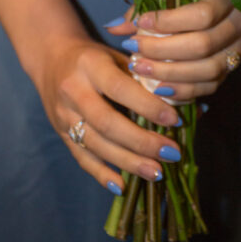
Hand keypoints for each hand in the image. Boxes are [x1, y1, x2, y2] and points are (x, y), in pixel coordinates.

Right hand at [34, 32, 182, 194]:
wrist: (51, 55)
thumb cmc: (96, 56)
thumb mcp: (118, 55)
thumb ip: (147, 78)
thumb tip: (189, 102)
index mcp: (90, 65)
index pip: (120, 89)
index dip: (148, 106)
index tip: (176, 120)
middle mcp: (73, 91)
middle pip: (107, 123)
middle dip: (141, 142)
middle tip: (171, 153)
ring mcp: (63, 115)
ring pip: (95, 144)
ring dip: (128, 162)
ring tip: (156, 172)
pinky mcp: (60, 133)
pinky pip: (81, 157)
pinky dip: (102, 174)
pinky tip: (123, 186)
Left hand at [108, 0, 240, 100]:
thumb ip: (151, 3)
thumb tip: (115, 27)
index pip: (202, 14)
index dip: (169, 21)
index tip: (140, 23)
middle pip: (202, 45)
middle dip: (163, 51)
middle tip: (133, 50)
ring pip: (208, 70)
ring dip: (170, 74)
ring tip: (140, 69)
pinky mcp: (234, 68)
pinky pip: (210, 87)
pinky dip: (183, 91)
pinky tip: (158, 88)